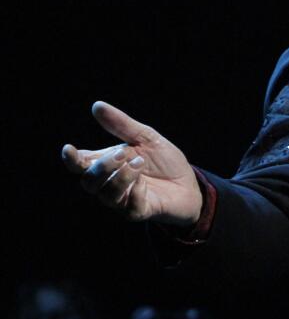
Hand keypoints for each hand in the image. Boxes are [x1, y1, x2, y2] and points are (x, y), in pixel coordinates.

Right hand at [62, 101, 202, 224]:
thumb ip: (122, 125)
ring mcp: (123, 200)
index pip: (80, 165)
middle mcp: (109, 184)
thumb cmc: (164, 161)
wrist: (189, 182)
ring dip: (122, 177)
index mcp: (106, 164)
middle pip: (89, 182)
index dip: (71, 160)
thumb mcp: (146, 138)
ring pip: (106, 195)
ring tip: (140, 163)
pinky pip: (128, 208)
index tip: (69, 149)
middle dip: (103, 167)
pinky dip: (136, 193)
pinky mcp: (138, 212)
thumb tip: (97, 106)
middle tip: (123, 154)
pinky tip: (145, 183)